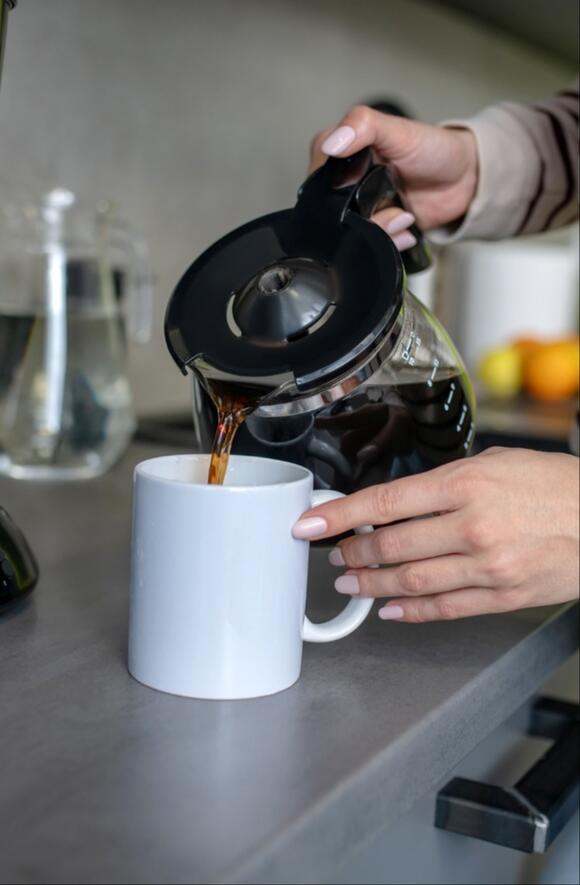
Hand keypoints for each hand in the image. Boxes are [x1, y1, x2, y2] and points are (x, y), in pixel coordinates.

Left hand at [293, 448, 578, 621]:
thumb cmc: (554, 486)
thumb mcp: (496, 463)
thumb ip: (444, 483)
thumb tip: (399, 500)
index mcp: (466, 484)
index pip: (384, 502)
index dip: (339, 516)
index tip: (310, 524)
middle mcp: (472, 526)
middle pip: (390, 545)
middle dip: (352, 553)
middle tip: (335, 555)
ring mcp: (488, 566)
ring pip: (410, 581)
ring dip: (372, 584)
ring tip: (351, 582)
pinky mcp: (503, 596)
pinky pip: (445, 608)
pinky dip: (410, 610)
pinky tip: (390, 608)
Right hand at [309, 106, 477, 247]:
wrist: (467, 180)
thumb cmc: (434, 149)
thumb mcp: (398, 130)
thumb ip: (363, 126)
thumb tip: (331, 142)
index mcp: (343, 156)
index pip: (317, 174)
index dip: (332, 189)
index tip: (355, 188)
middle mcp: (347, 185)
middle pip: (333, 214)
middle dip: (362, 218)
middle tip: (392, 207)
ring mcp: (362, 211)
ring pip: (351, 235)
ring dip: (380, 232)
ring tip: (404, 217)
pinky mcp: (378, 231)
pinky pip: (370, 248)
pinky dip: (390, 243)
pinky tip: (406, 230)